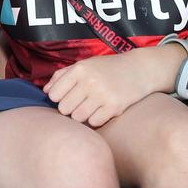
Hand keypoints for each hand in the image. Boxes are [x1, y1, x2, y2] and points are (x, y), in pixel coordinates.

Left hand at [44, 51, 161, 126]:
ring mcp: (102, 95)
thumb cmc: (109, 67)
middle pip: (64, 108)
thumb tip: (46, 90)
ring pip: (78, 118)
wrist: (141, 69)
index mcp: (80, 69)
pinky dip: (96, 119)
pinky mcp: (114, 107)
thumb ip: (63, 75)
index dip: (58, 98)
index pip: (54, 94)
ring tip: (91, 107)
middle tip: (80, 103)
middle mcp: (89, 81)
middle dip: (70, 108)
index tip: (68, 96)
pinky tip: (102, 110)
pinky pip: (94, 122)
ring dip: (83, 115)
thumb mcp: (86, 64)